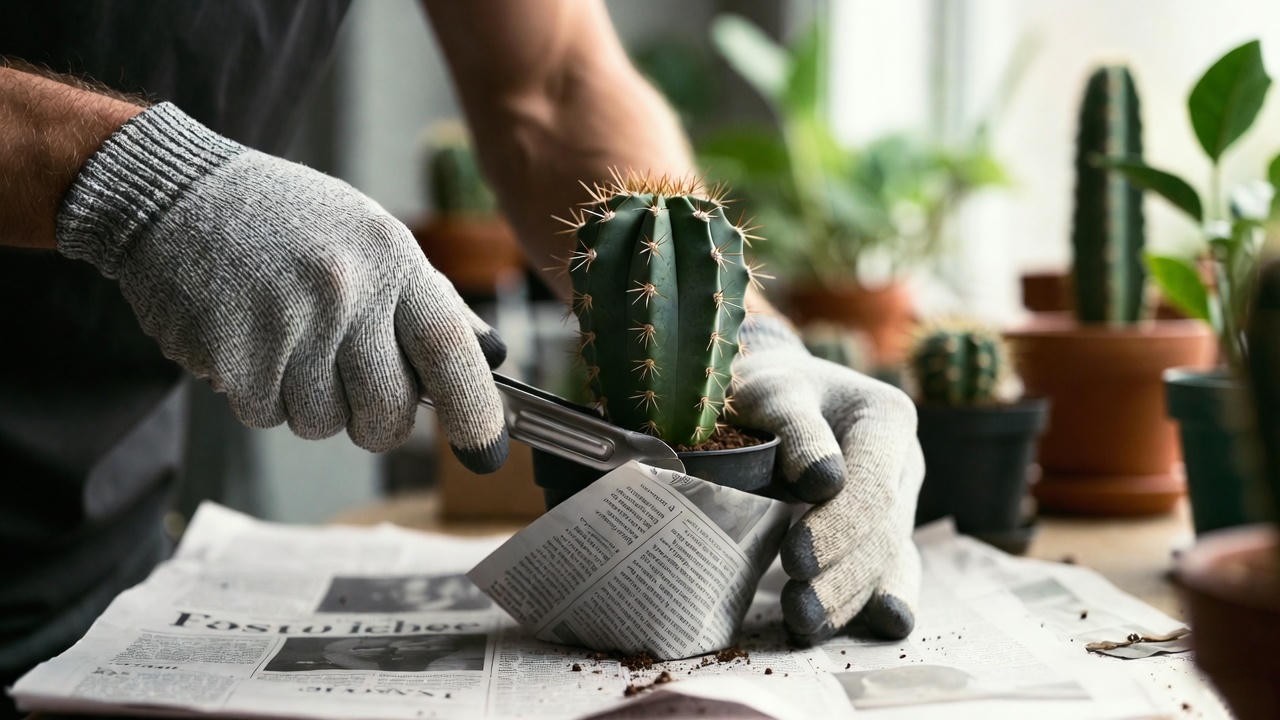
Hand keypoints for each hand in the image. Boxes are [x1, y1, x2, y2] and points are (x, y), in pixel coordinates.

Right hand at [57, 103, 507, 469]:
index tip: (484, 450)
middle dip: (374, 421)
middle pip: (387, 412)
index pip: (450, 350)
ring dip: (306, 401)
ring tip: (285, 340)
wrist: (175, 195)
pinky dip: (258, 394)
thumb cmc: (285, 221)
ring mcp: (288, 324)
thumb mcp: (370, 236)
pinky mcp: (233, 355)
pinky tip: (248, 341)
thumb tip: (489, 355)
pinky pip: (265, 415)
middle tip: (350, 386)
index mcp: (390, 258)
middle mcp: (346, 291)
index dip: (474, 409)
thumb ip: (431, 298)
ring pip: (322, 423)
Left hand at [731, 315, 921, 643]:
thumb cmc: (767, 387)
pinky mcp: (882, 530)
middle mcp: (903, 462)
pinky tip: (884, 624)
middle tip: (798, 604)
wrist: (772, 391)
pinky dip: (878, 598)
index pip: (874, 483)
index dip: (841, 526)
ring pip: (887, 557)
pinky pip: (889, 569)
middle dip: (843, 574)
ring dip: (850, 596)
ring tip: (804, 622)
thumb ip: (798, 429)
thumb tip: (824, 481)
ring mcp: (900, 500)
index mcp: (887, 418)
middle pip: (884, 529)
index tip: (796, 556)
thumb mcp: (773, 391)